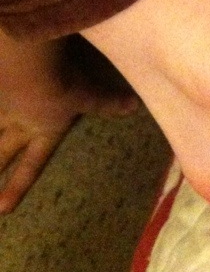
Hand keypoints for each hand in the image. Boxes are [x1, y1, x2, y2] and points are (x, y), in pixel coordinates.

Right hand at [0, 36, 137, 212]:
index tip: (3, 208)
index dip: (19, 185)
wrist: (30, 63)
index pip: (32, 163)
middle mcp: (19, 122)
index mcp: (43, 128)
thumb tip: (134, 106)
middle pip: (3, 150)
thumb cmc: (62, 84)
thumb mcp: (88, 93)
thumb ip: (108, 102)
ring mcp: (3, 104)